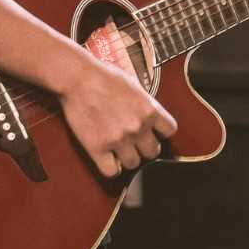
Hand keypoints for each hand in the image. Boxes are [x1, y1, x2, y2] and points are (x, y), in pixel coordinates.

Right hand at [58, 37, 176, 179]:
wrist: (78, 78)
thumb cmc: (104, 76)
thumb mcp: (134, 85)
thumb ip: (145, 104)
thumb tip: (150, 116)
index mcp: (149, 110)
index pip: (170, 131)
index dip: (161, 132)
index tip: (153, 132)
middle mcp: (137, 127)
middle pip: (153, 152)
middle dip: (145, 147)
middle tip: (135, 142)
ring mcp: (118, 140)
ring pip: (134, 163)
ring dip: (128, 158)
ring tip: (120, 149)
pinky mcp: (98, 148)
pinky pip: (112, 172)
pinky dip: (111, 168)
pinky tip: (108, 159)